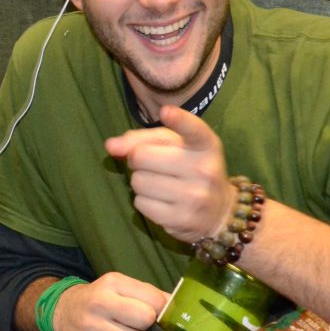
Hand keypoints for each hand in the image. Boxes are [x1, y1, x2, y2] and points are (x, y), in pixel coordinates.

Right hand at [53, 273, 168, 330]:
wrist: (62, 310)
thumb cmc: (101, 299)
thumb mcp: (121, 287)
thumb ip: (150, 294)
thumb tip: (178, 307)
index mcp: (114, 282)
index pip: (155, 300)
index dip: (160, 310)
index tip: (153, 314)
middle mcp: (100, 302)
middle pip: (145, 319)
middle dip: (146, 327)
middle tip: (136, 326)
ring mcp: (90, 326)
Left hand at [105, 105, 233, 242]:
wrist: (219, 211)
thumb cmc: (189, 169)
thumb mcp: (175, 146)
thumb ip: (142, 139)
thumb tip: (111, 146)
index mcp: (206, 144)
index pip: (193, 129)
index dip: (178, 120)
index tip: (165, 112)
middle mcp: (204, 168)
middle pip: (141, 155)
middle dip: (138, 160)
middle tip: (152, 166)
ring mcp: (195, 196)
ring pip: (138, 181)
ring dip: (140, 182)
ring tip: (159, 185)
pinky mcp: (182, 218)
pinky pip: (140, 203)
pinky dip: (144, 202)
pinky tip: (161, 201)